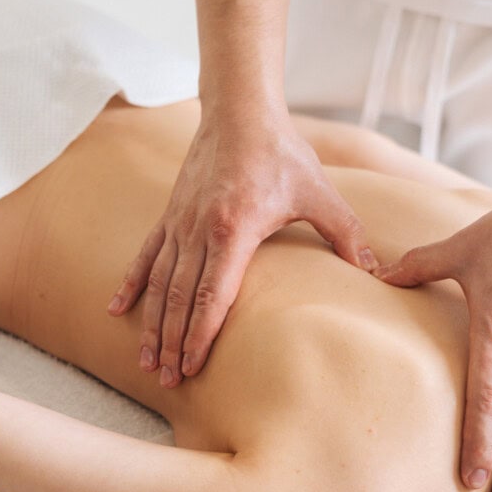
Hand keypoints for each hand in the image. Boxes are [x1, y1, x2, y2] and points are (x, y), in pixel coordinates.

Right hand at [108, 111, 377, 387]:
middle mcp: (199, 229)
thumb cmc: (282, 153)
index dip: (200, 334)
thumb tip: (375, 271)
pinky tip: (116, 311)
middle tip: (167, 380)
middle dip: (172, 343)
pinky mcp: (169, 214)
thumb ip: (346, 234)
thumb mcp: (320, 192)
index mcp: (235, 228)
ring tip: (146, 361)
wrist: (240, 112)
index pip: (213, 294)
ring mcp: (179, 222)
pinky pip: (144, 255)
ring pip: (159, 283)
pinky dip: (131, 284)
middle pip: (180, 298)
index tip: (192, 367)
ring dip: (152, 325)